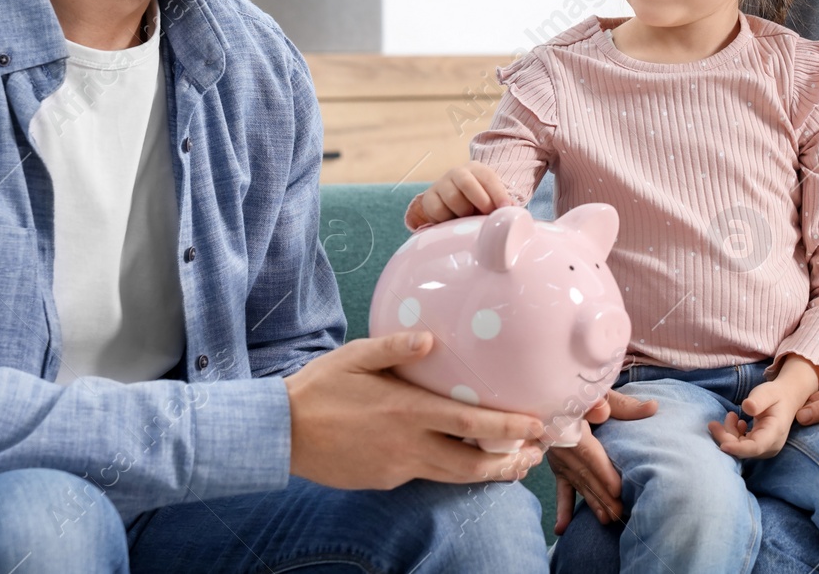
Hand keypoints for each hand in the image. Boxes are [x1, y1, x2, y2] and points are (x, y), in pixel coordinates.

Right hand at [286, 330, 545, 489]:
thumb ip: (395, 347)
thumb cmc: (319, 387)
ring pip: (453, 477)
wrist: (281, 433)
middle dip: (510, 462)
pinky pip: (425, 475)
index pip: (470, 424)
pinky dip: (452, 469)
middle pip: (471, 465)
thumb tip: (430, 338)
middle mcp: (408, 446)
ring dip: (488, 472)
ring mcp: (397, 468)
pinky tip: (461, 457)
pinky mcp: (384, 480)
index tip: (538, 426)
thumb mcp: (355, 356)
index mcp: (407, 412)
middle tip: (538, 453)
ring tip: (514, 463)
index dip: (509, 428)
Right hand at [402, 161, 512, 228]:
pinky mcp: (429, 198)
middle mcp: (457, 173)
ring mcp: (441, 184)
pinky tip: (453, 221)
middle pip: (467, 184)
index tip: (506, 208)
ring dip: (464, 212)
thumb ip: (501, 204)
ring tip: (468, 219)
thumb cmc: (479, 204)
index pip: (488, 177)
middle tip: (487, 215)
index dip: (498, 193)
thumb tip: (513, 213)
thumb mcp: (491, 200)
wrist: (453, 204)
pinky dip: (447, 219)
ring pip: (453, 198)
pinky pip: (438, 210)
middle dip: (480, 201)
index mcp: (477, 170)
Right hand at [548, 389, 657, 533]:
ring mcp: (558, 457)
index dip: (602, 472)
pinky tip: (562, 529)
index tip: (617, 490)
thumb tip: (651, 408)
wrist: (548, 391)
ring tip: (606, 521)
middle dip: (601, 495)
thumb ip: (623, 404)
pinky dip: (562, 508)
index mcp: (570, 425)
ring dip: (590, 502)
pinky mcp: (557, 465)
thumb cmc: (578, 388)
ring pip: (576, 483)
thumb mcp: (600, 390)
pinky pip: (560, 488)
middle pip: (584, 474)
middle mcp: (561, 445)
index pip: (589, 453)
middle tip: (620, 514)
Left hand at [709, 354, 818, 459]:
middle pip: (744, 450)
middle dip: (726, 437)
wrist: (785, 400)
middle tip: (713, 423)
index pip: (756, 447)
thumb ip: (758, 400)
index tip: (722, 445)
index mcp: (775, 432)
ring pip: (740, 448)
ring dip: (729, 434)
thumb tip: (747, 407)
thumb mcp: (767, 392)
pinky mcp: (758, 447)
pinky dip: (733, 435)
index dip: (738, 448)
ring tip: (731, 415)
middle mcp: (771, 445)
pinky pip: (741, 446)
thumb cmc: (775, 395)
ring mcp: (765, 448)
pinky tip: (737, 422)